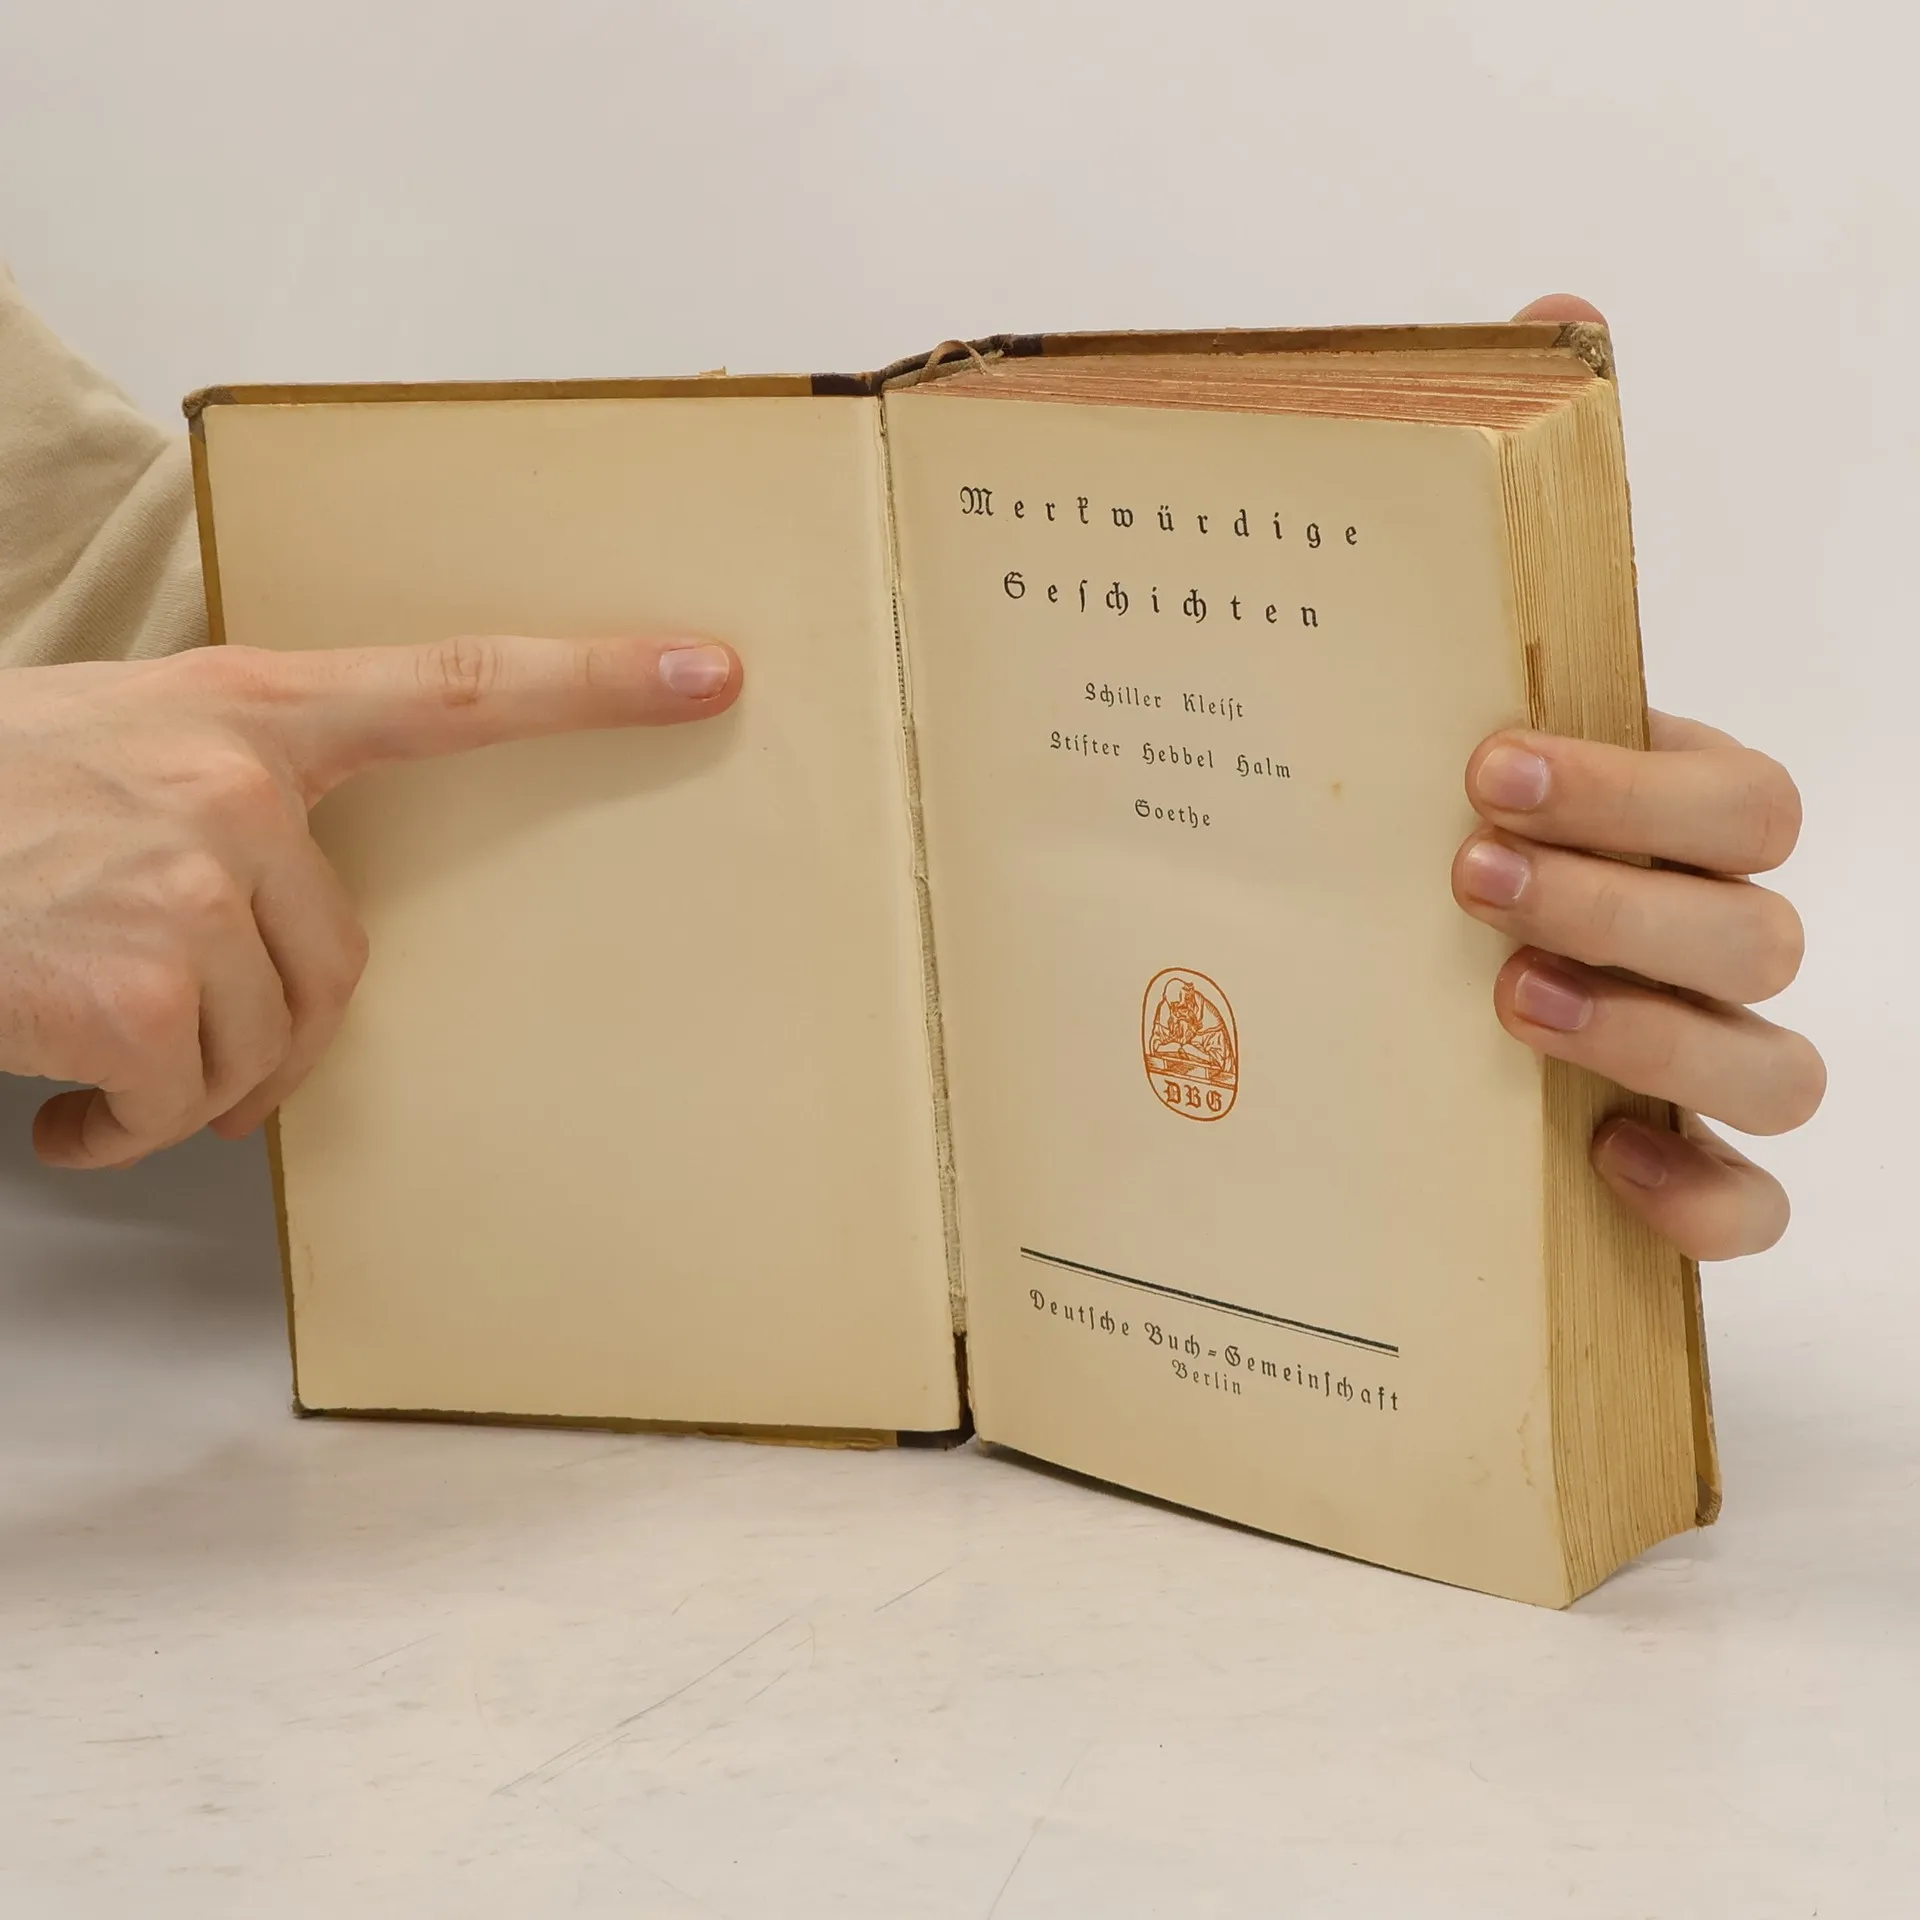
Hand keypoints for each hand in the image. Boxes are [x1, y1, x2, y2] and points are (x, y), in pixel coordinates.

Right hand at [0, 634, 740, 1168]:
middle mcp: (237, 779)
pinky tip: (60, 1107)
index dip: (595, 684)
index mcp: (248, 706)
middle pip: (340, 962)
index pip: (457, 684)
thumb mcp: (117, 749)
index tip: (709, 674)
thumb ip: (238, 807)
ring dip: (186, 1085)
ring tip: (91, 1050)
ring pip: (268, 1048)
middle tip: (174, 1040)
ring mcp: (193, 877)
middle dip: (265, 1029)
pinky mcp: (145, 985)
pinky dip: (121, 1131)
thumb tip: (297, 962)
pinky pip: (186, 1103)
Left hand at [1448, 295, 1822, 1259]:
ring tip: (1507, 1006)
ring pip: (1778, 1062)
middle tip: (1468, 875)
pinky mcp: (1674, 1168)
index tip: (1486, 765)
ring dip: (1654, 1035)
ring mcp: (1704, 1056)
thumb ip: (1504, 547)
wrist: (1390, 991)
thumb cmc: (1433, 830)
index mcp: (1667, 819)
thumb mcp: (1442, 700)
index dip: (1636, 784)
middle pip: (1756, 918)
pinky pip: (1750, 1204)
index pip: (1736, 794)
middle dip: (1622, 894)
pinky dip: (1703, 1197)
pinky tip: (1599, 1164)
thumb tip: (1562, 307)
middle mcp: (1708, 929)